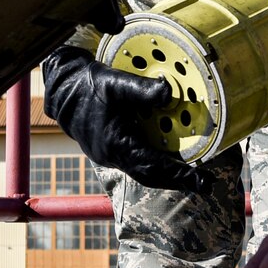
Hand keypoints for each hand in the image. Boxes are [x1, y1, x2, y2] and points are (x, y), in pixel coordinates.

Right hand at [40, 46, 202, 192]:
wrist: (63, 90)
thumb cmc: (89, 85)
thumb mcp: (116, 83)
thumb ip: (143, 90)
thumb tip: (169, 92)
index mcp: (115, 144)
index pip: (153, 166)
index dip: (180, 175)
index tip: (204, 181)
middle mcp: (112, 156)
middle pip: (151, 177)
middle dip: (178, 181)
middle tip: (205, 184)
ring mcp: (109, 156)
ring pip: (143, 172)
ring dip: (167, 175)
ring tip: (192, 176)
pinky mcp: (108, 151)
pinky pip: (135, 164)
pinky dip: (154, 165)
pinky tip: (169, 159)